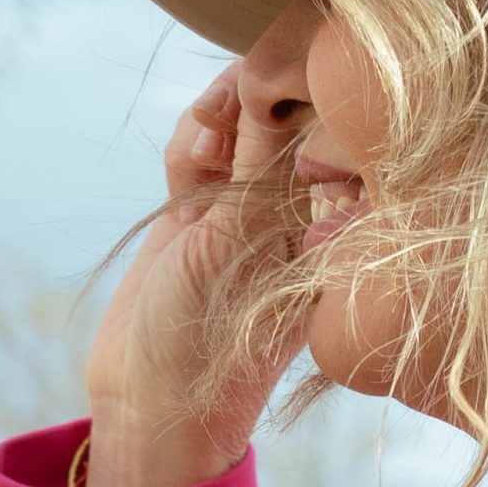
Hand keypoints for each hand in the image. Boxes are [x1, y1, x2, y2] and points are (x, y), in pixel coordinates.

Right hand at [82, 64, 305, 486]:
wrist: (150, 397)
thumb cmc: (210, 342)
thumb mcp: (237, 251)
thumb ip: (259, 180)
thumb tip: (282, 108)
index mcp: (330, 229)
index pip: (336, 140)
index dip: (310, 100)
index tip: (277, 89)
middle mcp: (296, 215)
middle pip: (290, 119)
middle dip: (258, 95)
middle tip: (233, 96)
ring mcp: (246, 210)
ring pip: (242, 127)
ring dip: (220, 113)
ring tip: (208, 128)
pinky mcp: (200, 212)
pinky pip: (203, 152)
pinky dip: (193, 141)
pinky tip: (189, 153)